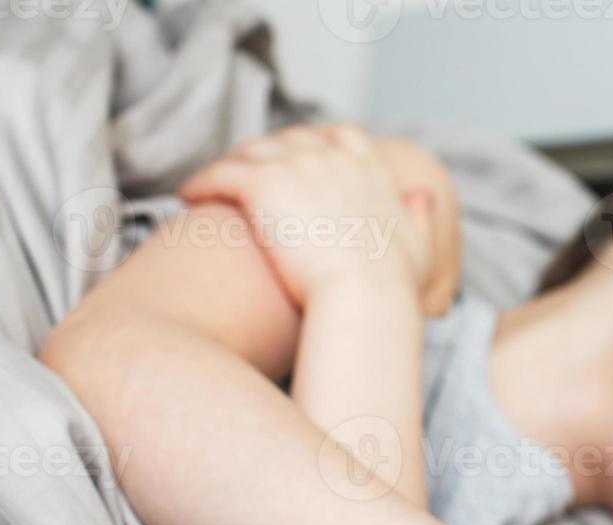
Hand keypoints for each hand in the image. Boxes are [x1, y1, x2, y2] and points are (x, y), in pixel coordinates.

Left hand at [178, 125, 437, 310]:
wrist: (364, 299)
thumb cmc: (392, 287)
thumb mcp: (420, 248)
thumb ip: (421, 218)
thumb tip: (423, 197)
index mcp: (369, 169)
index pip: (340, 137)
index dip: (317, 146)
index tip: (300, 161)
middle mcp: (332, 156)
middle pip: (289, 139)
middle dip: (267, 152)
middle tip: (246, 173)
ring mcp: (295, 165)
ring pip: (251, 152)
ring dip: (231, 165)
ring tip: (213, 185)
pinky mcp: (260, 183)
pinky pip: (220, 173)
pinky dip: (202, 182)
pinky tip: (189, 197)